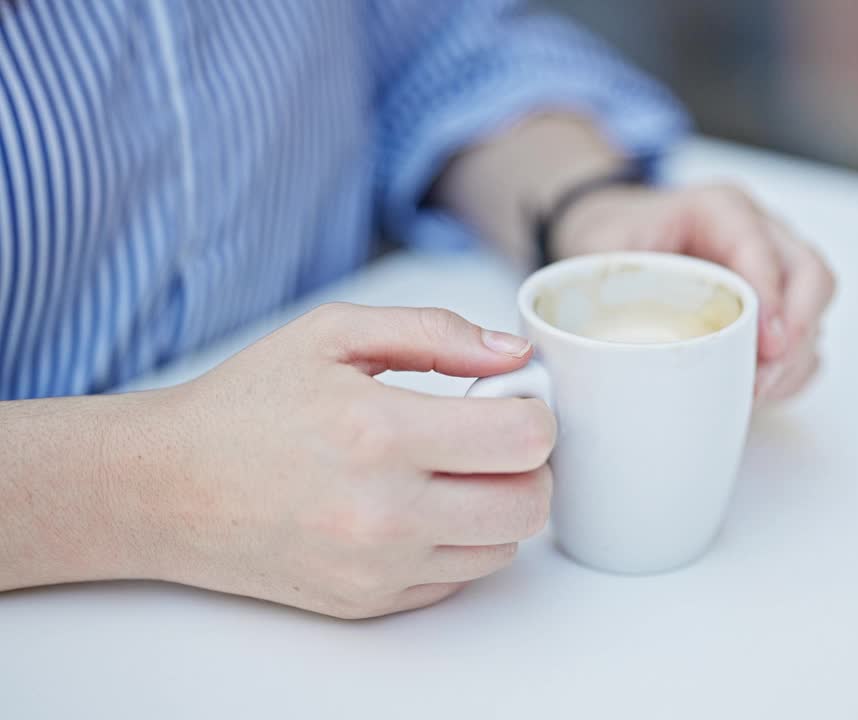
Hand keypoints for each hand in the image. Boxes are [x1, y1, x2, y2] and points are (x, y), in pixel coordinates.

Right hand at [144, 304, 555, 618]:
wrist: (166, 488)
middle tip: (497, 438)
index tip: (511, 399)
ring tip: (456, 471)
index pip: (524, 438)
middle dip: (532, 464)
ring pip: (506, 546)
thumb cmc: (247, 405)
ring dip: (501, 504)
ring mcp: (379, 566)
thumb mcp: (333, 335)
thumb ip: (434, 333)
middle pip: (530, 502)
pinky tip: (422, 506)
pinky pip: (461, 577)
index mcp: (380, 432)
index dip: (535, 411)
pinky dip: (460, 542)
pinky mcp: (369, 601)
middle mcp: (384, 511)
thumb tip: (513, 353)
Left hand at [553, 183, 835, 402]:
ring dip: (796, 357)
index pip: (761, 247)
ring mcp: (776, 267)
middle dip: (796, 332)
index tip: (767, 346)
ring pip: (816, 307)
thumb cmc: (613, 238)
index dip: (772, 298)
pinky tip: (762, 391)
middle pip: (811, 274)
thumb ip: (613, 284)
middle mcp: (760, 231)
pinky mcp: (778, 303)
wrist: (616, 237)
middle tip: (764, 380)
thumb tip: (613, 344)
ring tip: (757, 394)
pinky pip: (806, 336)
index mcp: (719, 209)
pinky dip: (793, 368)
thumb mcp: (601, 249)